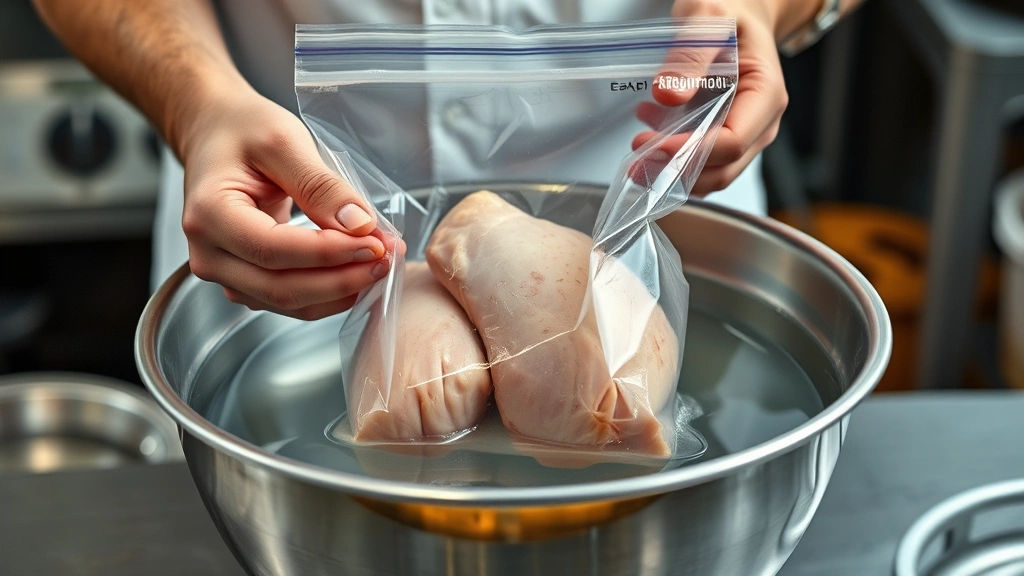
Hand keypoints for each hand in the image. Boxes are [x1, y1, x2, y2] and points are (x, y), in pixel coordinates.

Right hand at [179, 86, 398, 319]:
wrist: (215, 132)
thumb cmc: (242, 129)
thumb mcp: (284, 141)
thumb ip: (321, 185)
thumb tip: (360, 225)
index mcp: (209, 214)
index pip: (274, 250)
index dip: (330, 253)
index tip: (376, 243)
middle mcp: (207, 253)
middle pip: (281, 288)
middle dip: (343, 279)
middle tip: (387, 259)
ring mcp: (222, 272)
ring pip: (288, 302)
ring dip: (339, 290)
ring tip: (380, 265)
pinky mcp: (243, 280)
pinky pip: (288, 300)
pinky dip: (327, 292)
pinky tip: (356, 273)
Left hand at [632, 0, 794, 196]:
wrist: (737, 13)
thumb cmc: (729, 12)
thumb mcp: (708, 18)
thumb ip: (690, 55)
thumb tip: (667, 95)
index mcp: (766, 95)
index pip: (732, 142)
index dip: (692, 151)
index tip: (652, 145)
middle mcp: (761, 123)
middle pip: (722, 168)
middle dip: (676, 172)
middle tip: (634, 161)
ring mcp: (747, 135)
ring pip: (711, 174)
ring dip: (671, 170)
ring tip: (637, 142)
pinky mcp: (727, 137)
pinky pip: (701, 162)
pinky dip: (672, 158)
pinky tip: (649, 129)